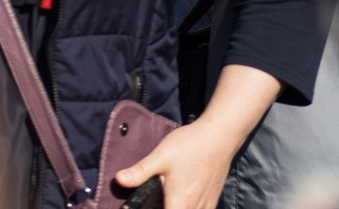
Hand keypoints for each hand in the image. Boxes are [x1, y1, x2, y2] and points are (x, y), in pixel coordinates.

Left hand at [115, 65, 280, 208]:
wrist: (220, 136)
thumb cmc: (190, 145)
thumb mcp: (161, 156)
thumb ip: (140, 172)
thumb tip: (118, 180)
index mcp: (180, 203)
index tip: (148, 207)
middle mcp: (195, 208)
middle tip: (158, 201)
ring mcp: (207, 205)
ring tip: (169, 201)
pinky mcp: (213, 199)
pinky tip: (184, 202)